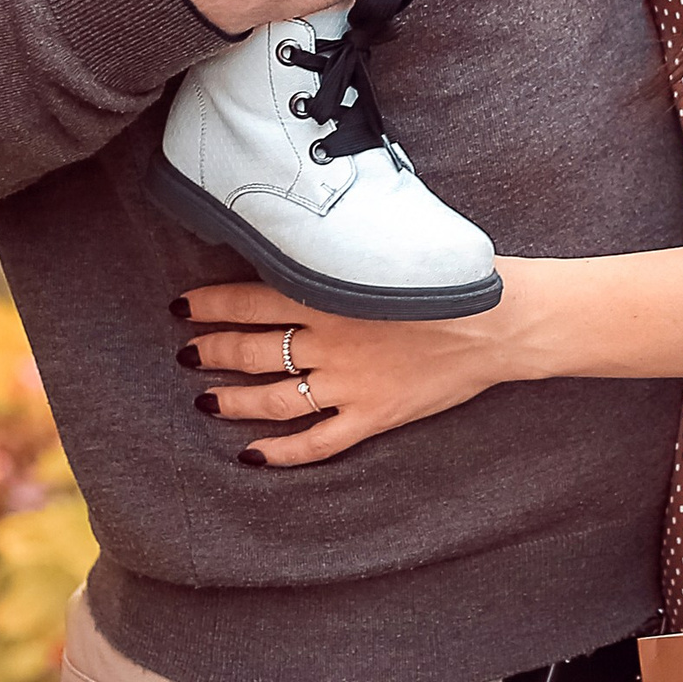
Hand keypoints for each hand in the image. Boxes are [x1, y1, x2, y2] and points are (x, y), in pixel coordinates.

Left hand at [172, 277, 519, 464]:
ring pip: (272, 400)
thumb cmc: (449, 275)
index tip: (183, 307)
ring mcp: (349, 385)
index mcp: (331, 294)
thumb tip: (309, 225)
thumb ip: (343, 246)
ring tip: (204, 400)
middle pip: (252, 350)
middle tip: (185, 353)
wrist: (499, 321)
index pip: (250, 299)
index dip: (210, 305)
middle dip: (211, 352)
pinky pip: (317, 442)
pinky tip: (252, 456)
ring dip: (232, 401)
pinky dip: (281, 453)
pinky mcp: (373, 416)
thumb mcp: (388, 245)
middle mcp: (331, 342)